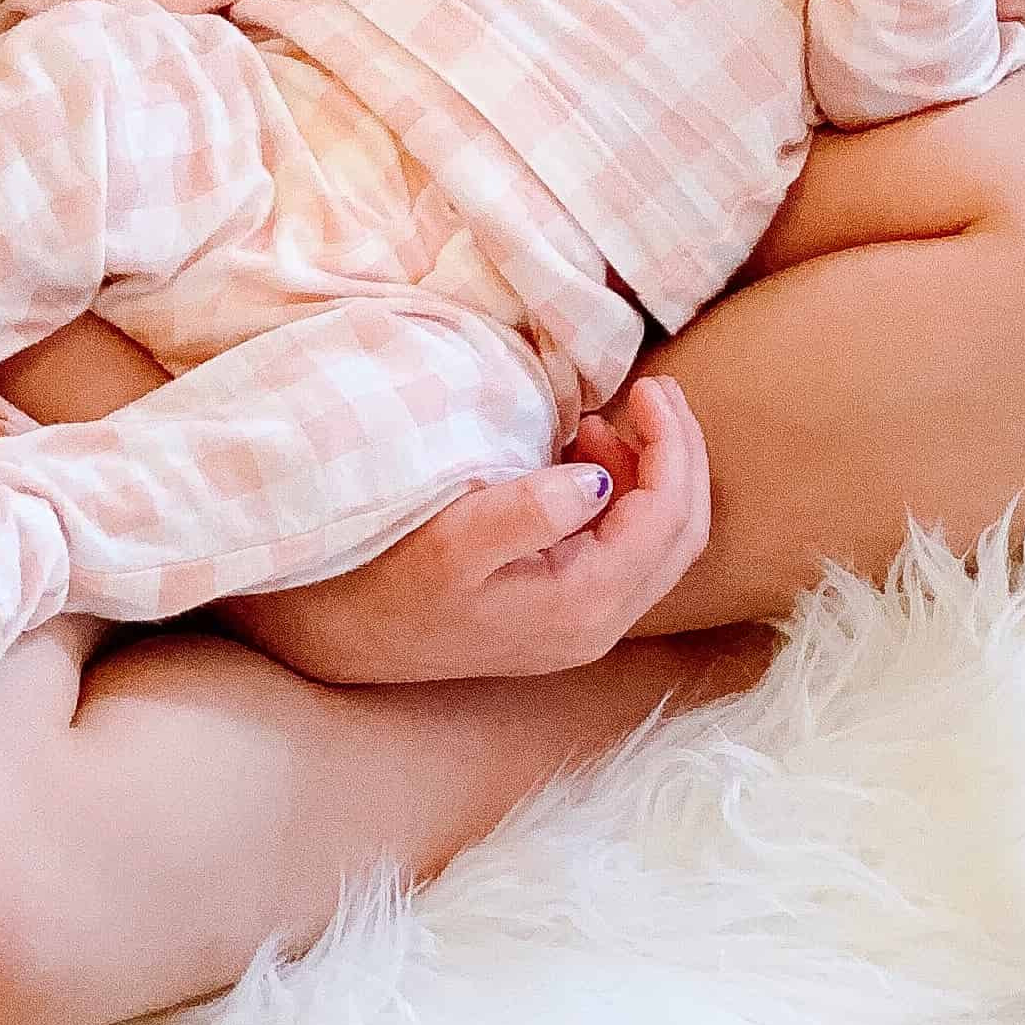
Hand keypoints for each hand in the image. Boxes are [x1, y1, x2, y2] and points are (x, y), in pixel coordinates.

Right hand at [219, 379, 713, 686]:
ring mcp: (583, 623)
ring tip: (606, 419)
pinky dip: (625, 495)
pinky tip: (584, 458)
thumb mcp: (451, 540)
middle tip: (654, 389)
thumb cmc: (388, 582)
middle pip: (681, 535)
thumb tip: (598, 480)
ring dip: (653, 473)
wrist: (343, 640)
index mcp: (582, 605)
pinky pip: (626, 550)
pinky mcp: (564, 611)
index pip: (666, 519)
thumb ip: (529, 511)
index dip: (672, 446)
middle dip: (681, 455)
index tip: (647, 385)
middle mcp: (598, 625)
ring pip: (660, 544)